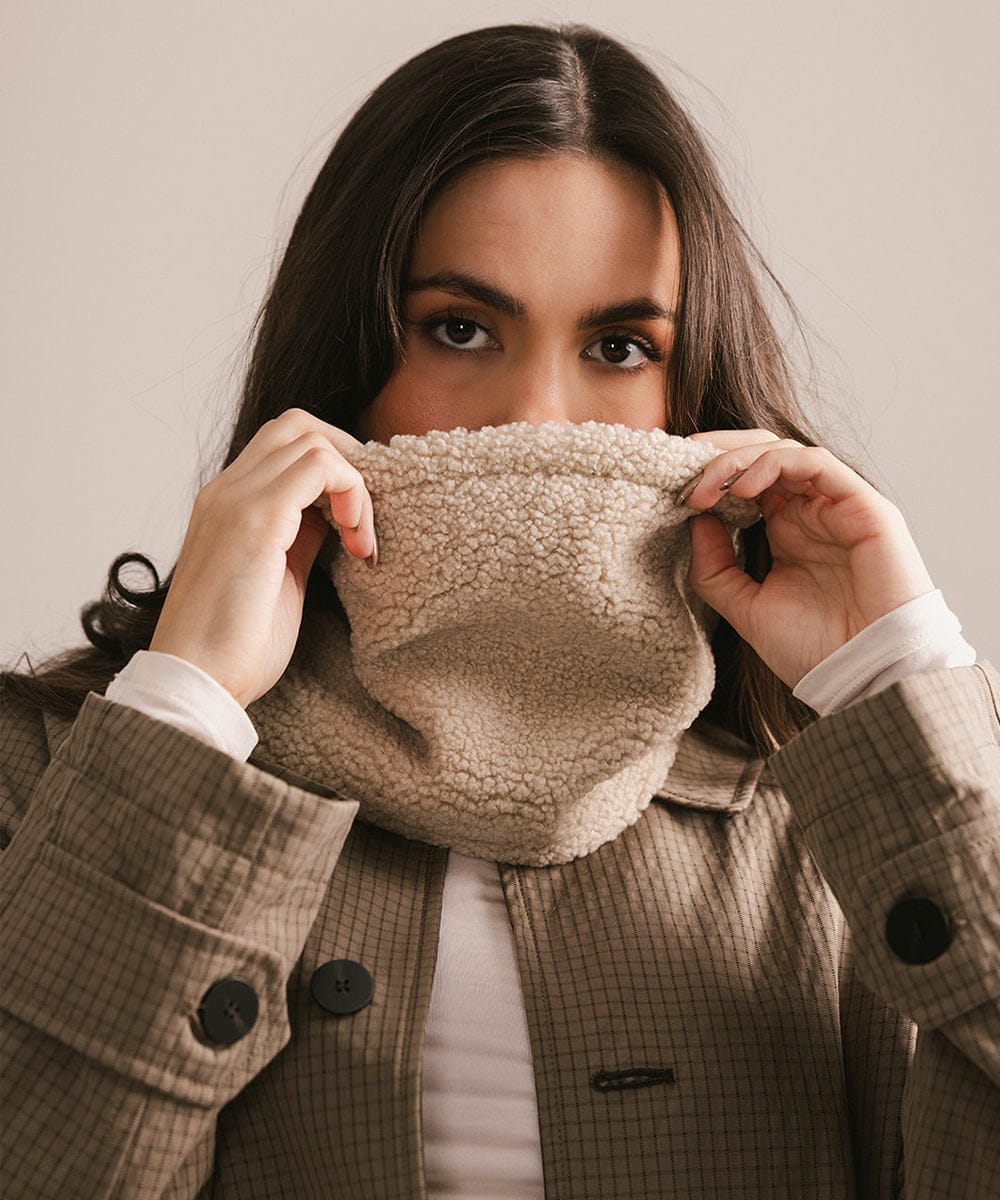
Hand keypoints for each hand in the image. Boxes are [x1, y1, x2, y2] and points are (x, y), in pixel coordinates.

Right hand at [150, 409, 375, 707]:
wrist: (195, 684)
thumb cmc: (236, 648)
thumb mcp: (280, 579)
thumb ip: (301, 538)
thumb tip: (335, 517)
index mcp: (227, 505)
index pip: (285, 447)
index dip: (335, 470)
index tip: (358, 526)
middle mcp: (226, 491)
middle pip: (298, 426)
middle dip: (349, 459)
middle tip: (366, 519)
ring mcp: (236, 500)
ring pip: (310, 437)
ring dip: (354, 480)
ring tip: (362, 538)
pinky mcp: (255, 520)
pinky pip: (319, 467)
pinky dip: (352, 493)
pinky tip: (358, 543)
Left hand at [681, 429, 935, 688]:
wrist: (867, 679)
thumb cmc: (816, 649)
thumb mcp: (745, 607)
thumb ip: (715, 568)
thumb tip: (693, 520)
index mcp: (786, 530)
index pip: (744, 480)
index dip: (706, 474)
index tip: (666, 486)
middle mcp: (810, 511)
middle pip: (760, 455)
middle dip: (715, 456)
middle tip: (675, 471)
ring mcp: (836, 505)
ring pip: (782, 452)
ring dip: (735, 461)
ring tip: (702, 489)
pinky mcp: (862, 505)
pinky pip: (815, 463)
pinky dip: (774, 465)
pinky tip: (742, 488)